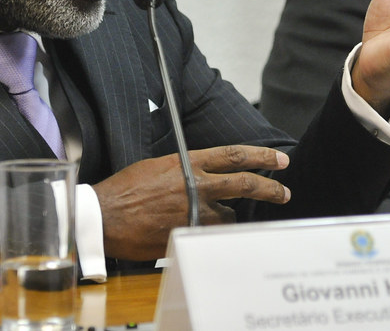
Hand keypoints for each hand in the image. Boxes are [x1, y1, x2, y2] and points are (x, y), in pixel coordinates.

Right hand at [93, 145, 289, 260]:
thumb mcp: (158, 166)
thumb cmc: (126, 189)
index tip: (280, 159)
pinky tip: (204, 234)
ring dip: (231, 218)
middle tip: (284, 192)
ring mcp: (194, 212)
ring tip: (223, 220)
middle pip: (245, 184)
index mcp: (188, 163)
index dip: (261, 156)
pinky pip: (211, 235)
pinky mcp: (188, 234)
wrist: (105, 216)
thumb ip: (185, 169)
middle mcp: (196, 185)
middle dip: (270, 188)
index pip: (234, 155)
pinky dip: (211, 234)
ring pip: (230, 216)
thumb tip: (202, 174)